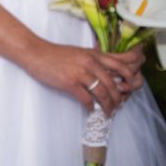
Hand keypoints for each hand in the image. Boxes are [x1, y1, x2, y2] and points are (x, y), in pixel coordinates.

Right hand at [24, 41, 140, 116]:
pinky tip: (91, 110)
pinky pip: (86, 99)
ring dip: (107, 106)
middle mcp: (91, 63)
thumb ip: (93, 59)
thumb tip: (104, 72)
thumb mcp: (79, 52)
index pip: (121, 65)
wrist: (36, 53)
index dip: (130, 77)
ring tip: (108, 113)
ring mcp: (81, 73)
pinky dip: (91, 107)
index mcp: (94, 54)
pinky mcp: (70, 83)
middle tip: (118, 106)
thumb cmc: (55, 54)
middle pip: (113, 83)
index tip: (129, 88)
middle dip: (118, 98)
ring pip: (102, 93)